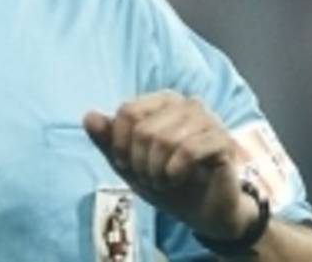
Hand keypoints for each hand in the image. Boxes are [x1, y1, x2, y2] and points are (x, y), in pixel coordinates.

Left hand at [83, 90, 258, 239]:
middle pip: (144, 129)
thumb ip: (107, 140)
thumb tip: (88, 116)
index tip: (126, 165)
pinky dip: (175, 171)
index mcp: (161, 101)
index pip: (127, 112)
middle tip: (149, 178)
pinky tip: (178, 179)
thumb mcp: (128, 163)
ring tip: (163, 181)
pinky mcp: (222, 140)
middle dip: (140, 162)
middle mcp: (185, 103)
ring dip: (157, 170)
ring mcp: (207, 119)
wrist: (203, 211)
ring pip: (166, 140)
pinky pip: (188, 151)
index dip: (120, 145)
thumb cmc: (165, 180)